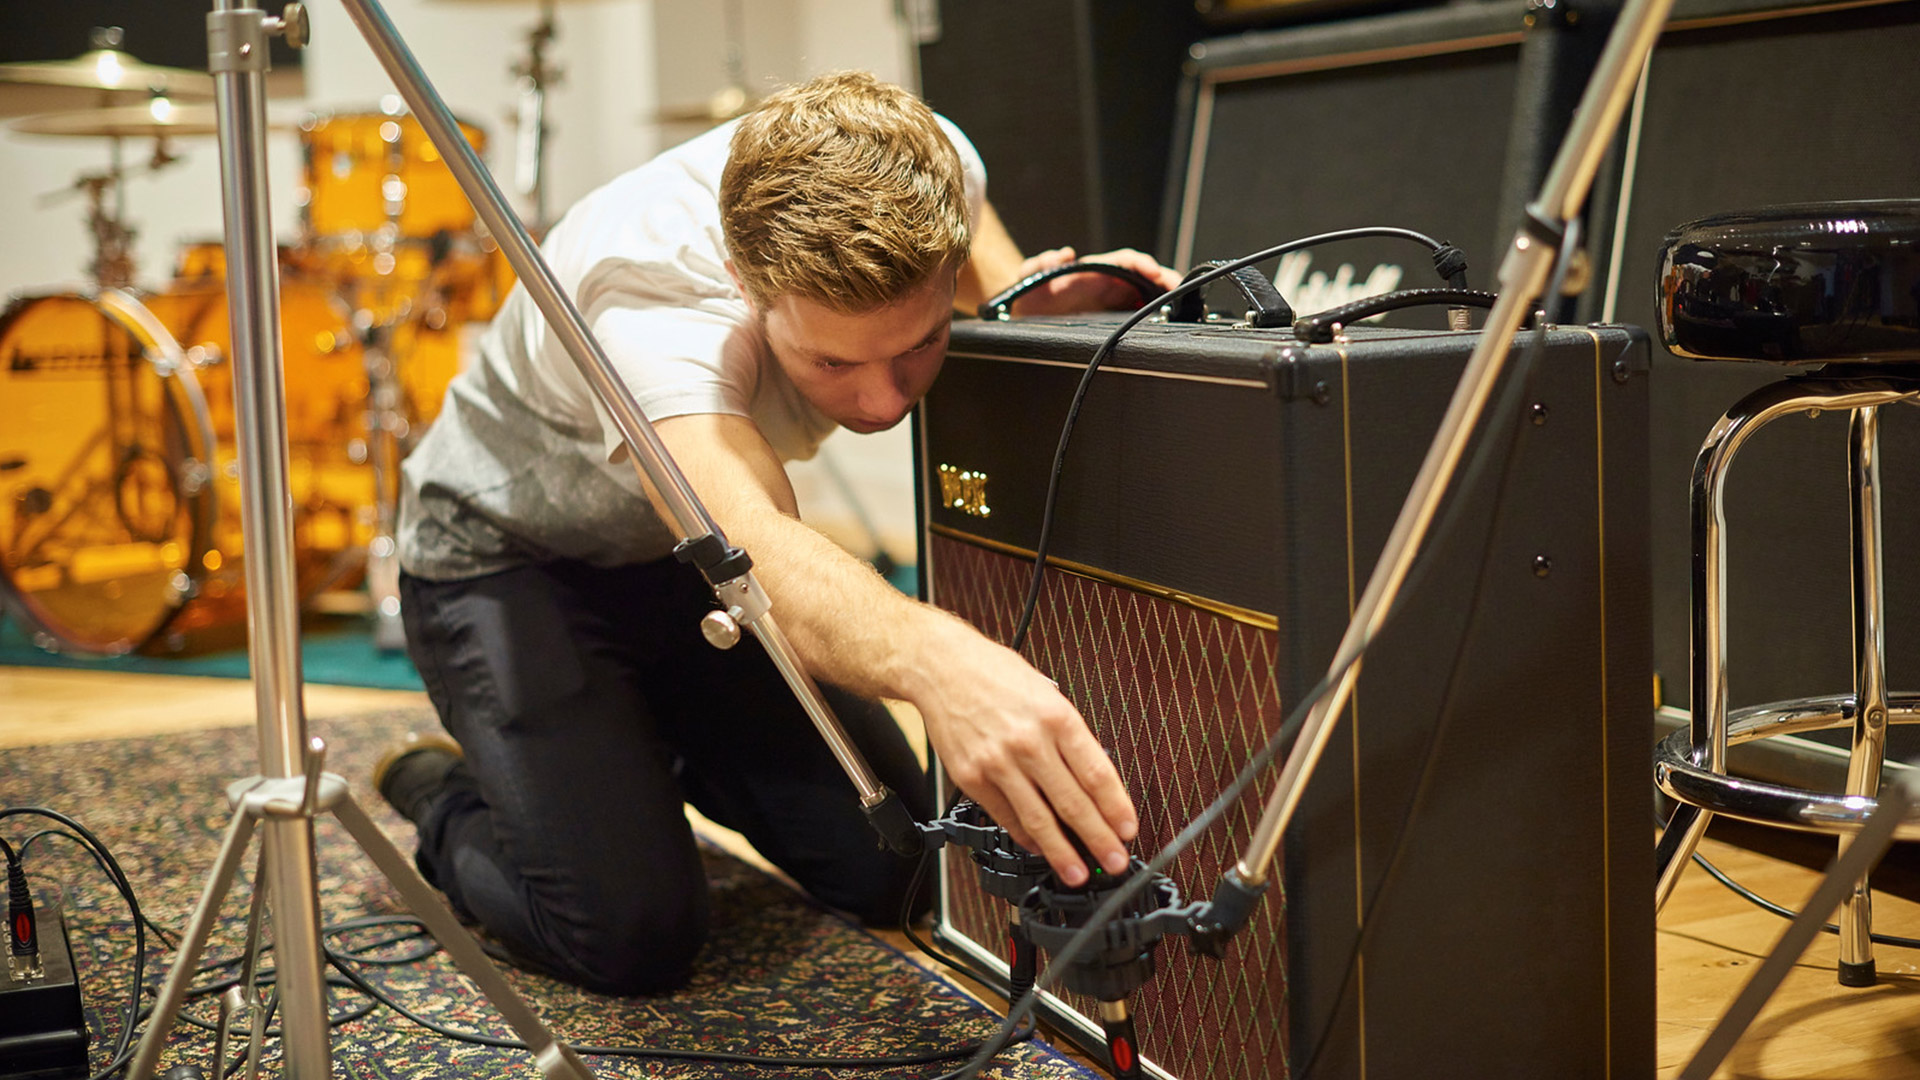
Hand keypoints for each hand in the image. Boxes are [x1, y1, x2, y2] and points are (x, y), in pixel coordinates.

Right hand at [910, 619, 1138, 885]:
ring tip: (1078, 872)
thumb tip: (1093, 778)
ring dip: (1062, 852)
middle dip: (1098, 839)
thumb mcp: (1047, 693)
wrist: (942, 668)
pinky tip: (1039, 848)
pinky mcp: (972, 778)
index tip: (1127, 830)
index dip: (1116, 808)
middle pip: (1072, 802)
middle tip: (1115, 861)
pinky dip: (1025, 836)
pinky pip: (1005, 816)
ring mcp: (998, 763)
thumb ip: (1069, 735)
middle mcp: (1029, 742)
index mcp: (1056, 717)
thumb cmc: (996, 676)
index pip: (1096, 773)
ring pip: (1038, 819)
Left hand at [1006, 246, 1182, 316]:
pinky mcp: (1110, 318)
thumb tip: (1062, 255)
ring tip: (1180, 307)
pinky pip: (1136, 314)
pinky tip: (1164, 324)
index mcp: (1092, 271)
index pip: (1124, 261)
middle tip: (1180, 291)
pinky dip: (1153, 316)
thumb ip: (1040, 265)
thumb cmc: (1030, 293)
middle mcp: (1106, 283)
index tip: (1154, 272)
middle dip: (1165, 280)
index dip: (1142, 263)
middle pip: (1143, 277)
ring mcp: (1110, 301)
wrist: (1024, 315)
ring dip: (1164, 298)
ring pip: (1144, 295)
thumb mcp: (1031, 277)